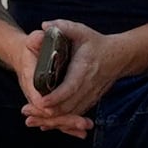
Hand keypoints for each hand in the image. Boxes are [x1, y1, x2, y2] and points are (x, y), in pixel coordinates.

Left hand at [20, 21, 122, 135]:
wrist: (119, 57)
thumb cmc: (96, 43)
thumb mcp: (81, 31)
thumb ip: (63, 26)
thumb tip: (44, 26)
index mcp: (84, 68)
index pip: (70, 87)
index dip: (55, 97)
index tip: (41, 102)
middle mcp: (88, 85)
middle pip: (68, 106)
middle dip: (47, 113)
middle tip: (28, 113)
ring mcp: (91, 95)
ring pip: (71, 114)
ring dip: (53, 120)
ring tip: (32, 119)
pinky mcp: (91, 101)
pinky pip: (75, 114)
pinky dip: (61, 120)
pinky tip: (46, 122)